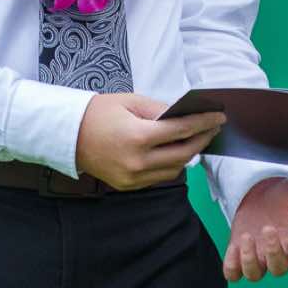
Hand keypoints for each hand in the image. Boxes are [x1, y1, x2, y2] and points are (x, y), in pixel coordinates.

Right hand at [74, 93, 224, 190]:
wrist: (67, 135)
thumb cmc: (98, 113)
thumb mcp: (130, 102)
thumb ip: (160, 110)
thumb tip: (186, 115)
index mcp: (137, 137)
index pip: (181, 130)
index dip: (203, 123)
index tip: (219, 117)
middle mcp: (137, 162)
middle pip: (183, 154)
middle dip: (202, 139)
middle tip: (214, 128)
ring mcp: (132, 178)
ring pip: (174, 169)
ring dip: (189, 154)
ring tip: (198, 138)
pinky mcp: (128, 185)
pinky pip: (159, 177)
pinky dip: (172, 165)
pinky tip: (178, 151)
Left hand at [223, 177, 287, 281]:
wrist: (262, 192)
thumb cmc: (286, 196)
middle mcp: (281, 254)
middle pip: (279, 268)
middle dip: (273, 252)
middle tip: (268, 228)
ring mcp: (259, 257)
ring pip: (255, 275)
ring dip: (250, 261)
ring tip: (247, 237)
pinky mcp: (240, 254)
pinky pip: (234, 272)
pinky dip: (232, 266)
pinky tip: (234, 246)